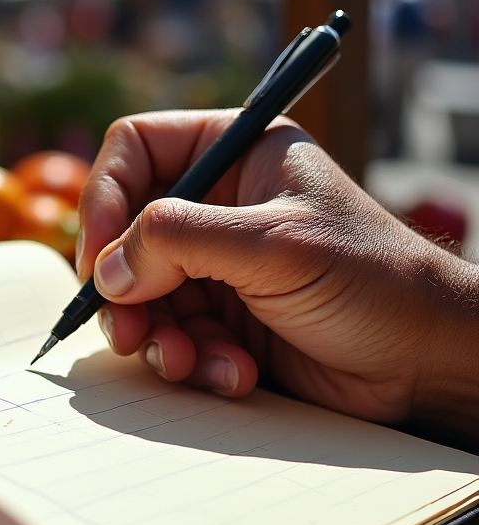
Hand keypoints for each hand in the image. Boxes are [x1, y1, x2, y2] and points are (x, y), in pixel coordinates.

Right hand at [76, 110, 478, 428]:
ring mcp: (215, 264)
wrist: (425, 360)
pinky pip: (171, 333)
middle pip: (126, 231)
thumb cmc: (371, 279)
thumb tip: (107, 271)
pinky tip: (229, 374)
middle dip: (125, 288)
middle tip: (129, 331)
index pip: (136, 151)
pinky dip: (188, 359)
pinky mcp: (220, 317)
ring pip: (140, 291)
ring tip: (183, 361)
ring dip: (154, 334)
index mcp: (233, 153)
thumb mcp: (273, 245)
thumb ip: (179, 243)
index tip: (99, 259)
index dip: (104, 199)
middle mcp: (217, 204)